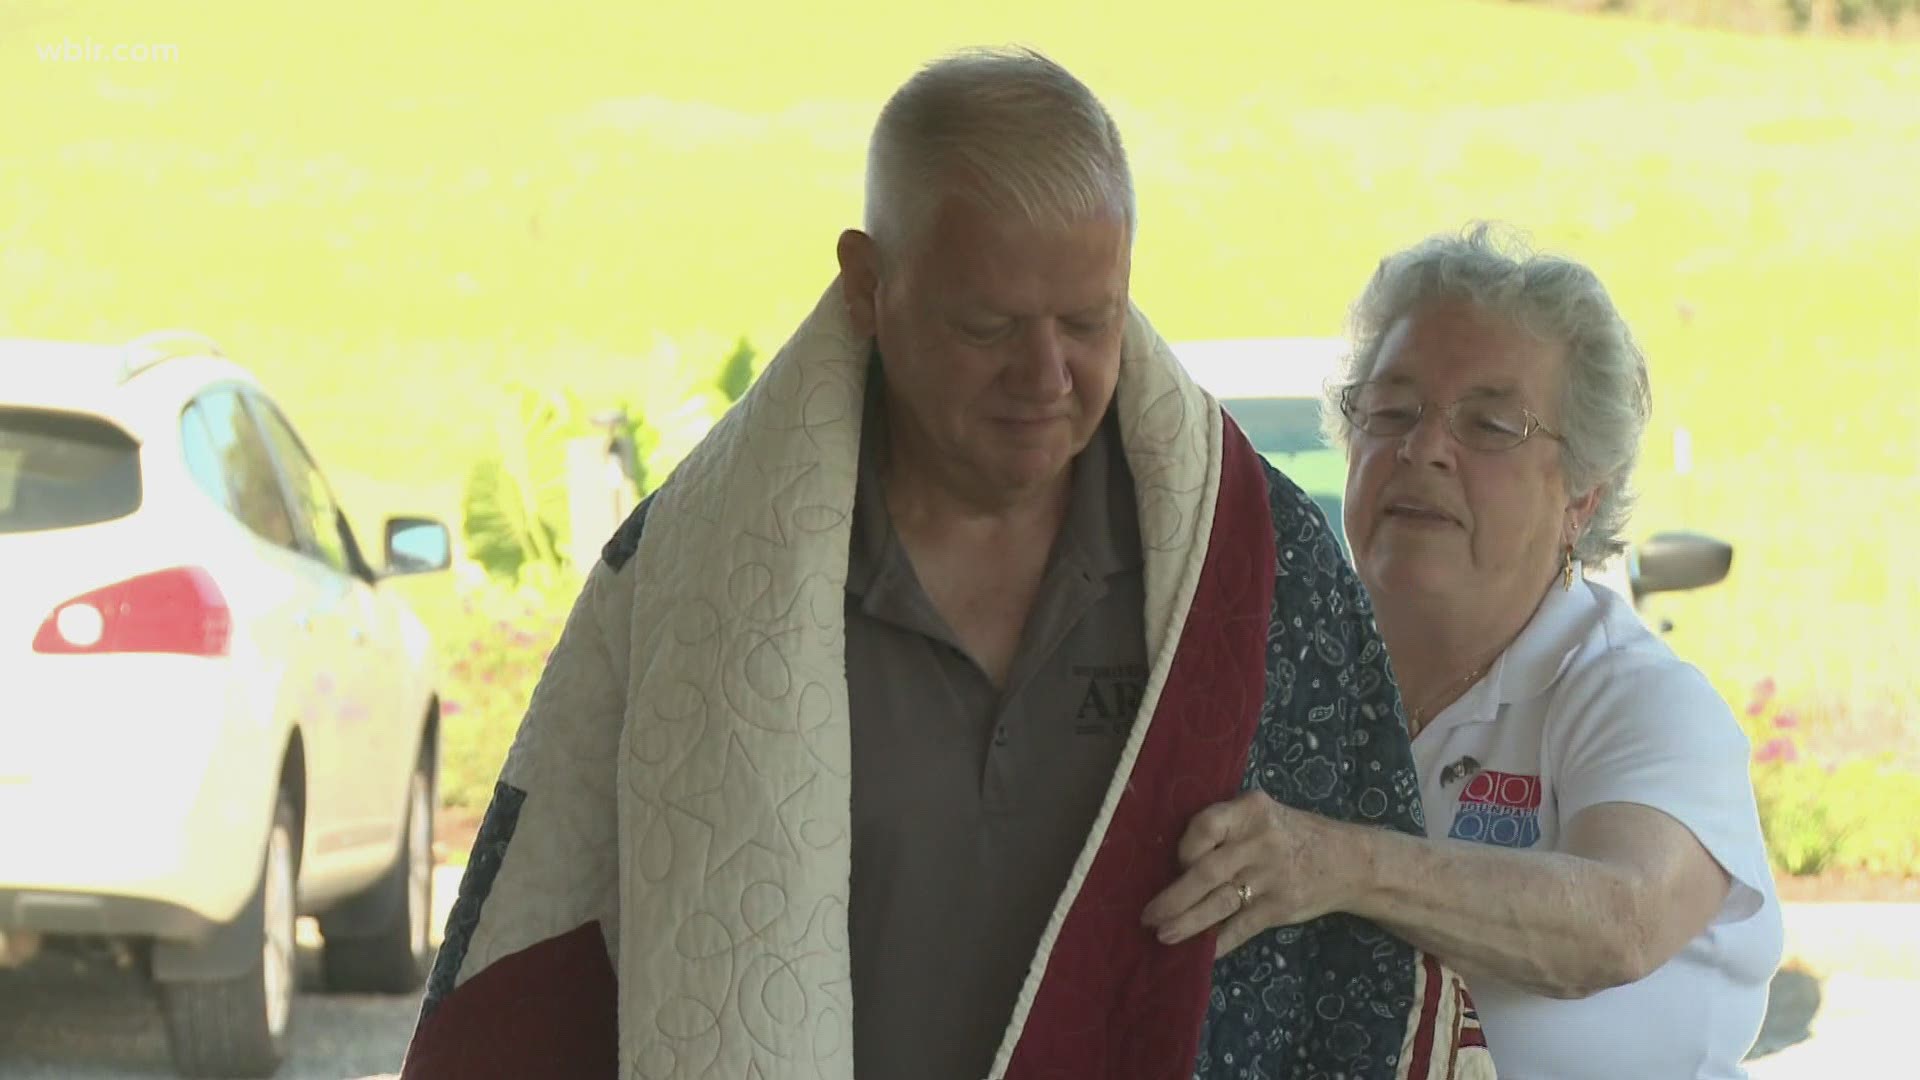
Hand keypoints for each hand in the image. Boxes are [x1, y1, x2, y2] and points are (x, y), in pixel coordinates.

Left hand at [1141, 790, 1370, 957]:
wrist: (1349, 861)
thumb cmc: (1291, 835)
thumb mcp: (1262, 817)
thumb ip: (1227, 830)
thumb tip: (1174, 867)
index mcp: (1251, 810)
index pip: (1205, 825)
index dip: (1184, 848)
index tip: (1177, 864)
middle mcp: (1261, 841)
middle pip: (1206, 872)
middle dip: (1173, 897)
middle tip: (1149, 916)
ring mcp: (1273, 876)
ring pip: (1219, 903)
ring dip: (1188, 922)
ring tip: (1164, 935)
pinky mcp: (1282, 907)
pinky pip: (1242, 927)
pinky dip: (1219, 942)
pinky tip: (1201, 952)